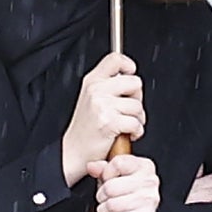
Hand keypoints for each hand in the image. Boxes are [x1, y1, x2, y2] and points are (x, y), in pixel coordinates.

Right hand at [62, 52, 144, 184]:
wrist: (73, 152)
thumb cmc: (86, 128)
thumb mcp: (91, 98)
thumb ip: (108, 85)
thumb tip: (130, 76)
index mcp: (92, 81)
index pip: (115, 59)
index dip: (129, 65)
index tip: (130, 74)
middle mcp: (96, 90)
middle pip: (135, 82)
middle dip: (137, 98)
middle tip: (127, 109)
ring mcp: (102, 105)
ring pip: (138, 105)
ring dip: (137, 118)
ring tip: (125, 124)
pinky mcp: (109, 121)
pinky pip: (136, 123)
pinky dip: (136, 132)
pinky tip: (126, 134)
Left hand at [87, 154, 158, 211]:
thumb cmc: (128, 193)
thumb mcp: (115, 176)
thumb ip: (103, 168)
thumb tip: (92, 166)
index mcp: (144, 166)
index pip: (118, 163)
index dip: (106, 173)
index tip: (107, 180)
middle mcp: (150, 181)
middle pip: (111, 187)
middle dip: (101, 195)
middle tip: (104, 198)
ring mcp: (149, 200)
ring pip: (112, 205)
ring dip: (103, 210)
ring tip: (107, 210)